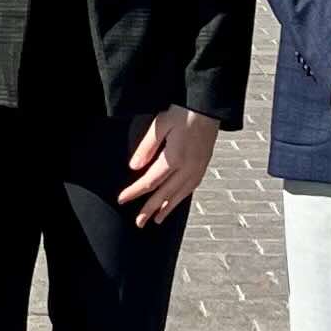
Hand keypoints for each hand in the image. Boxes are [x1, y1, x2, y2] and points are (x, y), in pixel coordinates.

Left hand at [118, 106, 219, 228]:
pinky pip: (191, 188)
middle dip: (150, 209)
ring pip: (180, 195)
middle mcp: (187, 168)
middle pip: (165, 194)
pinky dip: (181, 198)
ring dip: (167, 208)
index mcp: (174, 158)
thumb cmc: (183, 112)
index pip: (150, 182)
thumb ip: (147, 147)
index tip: (122, 199)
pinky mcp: (204, 165)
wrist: (208, 107)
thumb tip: (134, 167)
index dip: (135, 192)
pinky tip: (175, 202)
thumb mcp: (160, 125)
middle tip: (138, 223)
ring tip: (156, 220)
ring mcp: (197, 168)